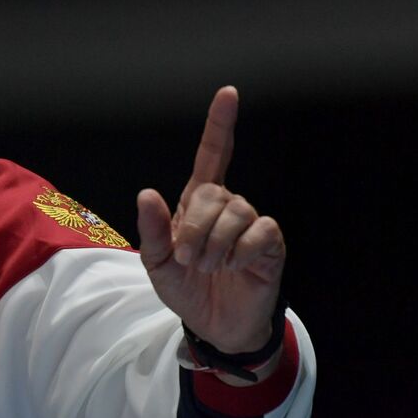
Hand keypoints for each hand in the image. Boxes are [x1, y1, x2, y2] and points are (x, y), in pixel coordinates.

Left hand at [136, 86, 284, 352]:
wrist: (214, 324)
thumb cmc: (187, 288)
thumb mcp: (157, 263)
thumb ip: (151, 230)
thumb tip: (147, 193)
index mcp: (196, 204)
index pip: (212, 156)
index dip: (220, 125)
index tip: (228, 93)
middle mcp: (227, 206)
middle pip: (213, 193)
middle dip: (194, 230)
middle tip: (189, 259)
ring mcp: (251, 222)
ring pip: (235, 212)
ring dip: (214, 245)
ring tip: (210, 266)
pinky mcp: (270, 242)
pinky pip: (258, 232)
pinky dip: (240, 251)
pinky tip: (235, 266)